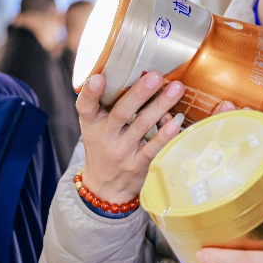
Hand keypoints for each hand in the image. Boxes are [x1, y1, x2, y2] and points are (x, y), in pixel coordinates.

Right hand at [75, 72, 185, 202]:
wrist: (104, 188)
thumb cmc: (103, 147)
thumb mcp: (96, 127)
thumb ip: (107, 105)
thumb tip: (137, 74)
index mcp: (91, 123)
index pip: (85, 106)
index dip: (90, 92)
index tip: (98, 78)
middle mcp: (105, 137)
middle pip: (121, 112)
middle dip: (139, 93)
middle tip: (155, 76)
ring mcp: (121, 152)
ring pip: (142, 126)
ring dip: (160, 106)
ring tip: (176, 89)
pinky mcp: (137, 165)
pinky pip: (152, 148)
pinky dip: (165, 134)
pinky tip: (177, 121)